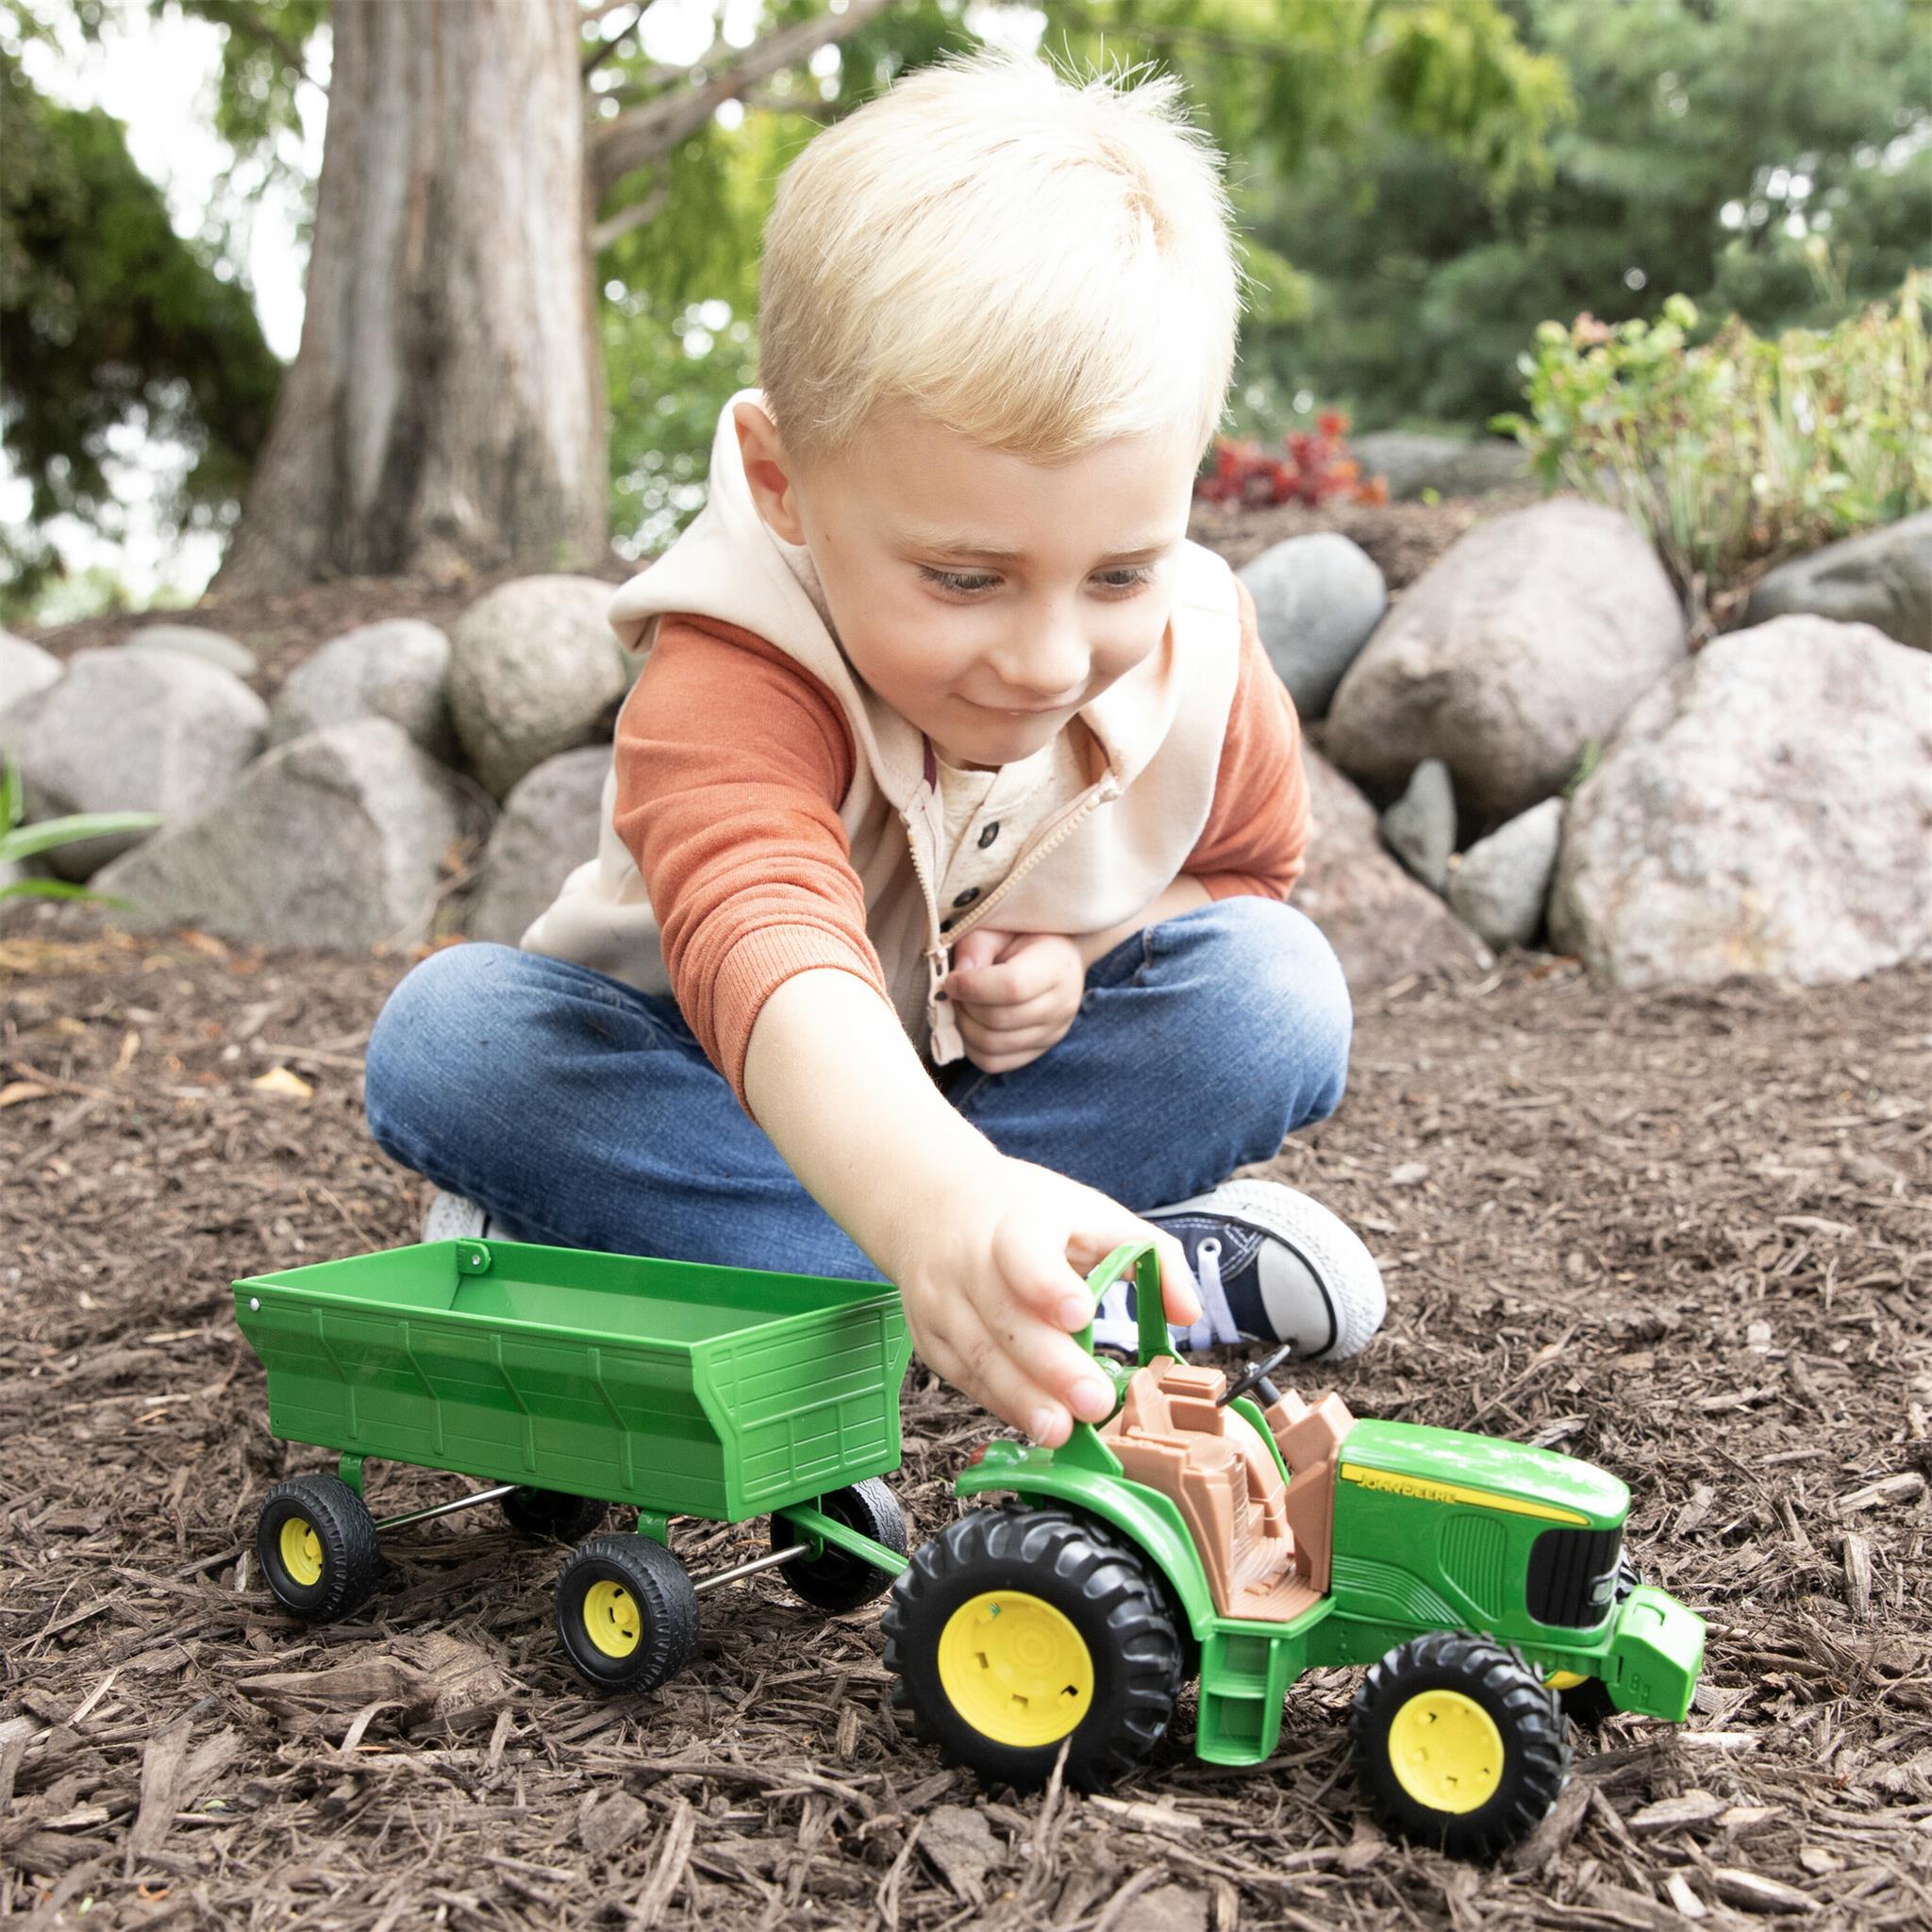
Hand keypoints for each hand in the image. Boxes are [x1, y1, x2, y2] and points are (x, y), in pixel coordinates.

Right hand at [886, 1152, 1200, 1447]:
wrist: (934, 1206)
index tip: (1079, 1314)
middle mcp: (969, 1261)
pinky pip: (966, 1377)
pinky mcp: (931, 1337)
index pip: (1024, 1253)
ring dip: (1022, 1399)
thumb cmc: (1027, 1214)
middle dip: (1050, 1365)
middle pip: (1007, 1317)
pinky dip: (1001, 1403)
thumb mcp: (1091, 1214)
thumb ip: (1150, 1254)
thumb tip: (1187, 1313)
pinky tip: (1034, 1423)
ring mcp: (943, 1302)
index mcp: (1015, 1223)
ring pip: (982, 1356)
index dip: (1048, 1284)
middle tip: (1092, 1402)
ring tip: (1061, 1432)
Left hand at [944, 928, 1085, 1073]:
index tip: (952, 978)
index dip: (972, 986)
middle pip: (999, 1020)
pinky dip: (972, 1048)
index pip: (1012, 986)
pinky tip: (970, 1024)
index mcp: (1057, 966)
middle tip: (953, 991)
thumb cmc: (1024, 936)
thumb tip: (958, 978)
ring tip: (962, 1006)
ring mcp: (1053, 1033)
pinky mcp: (1039, 1051)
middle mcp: (1062, 1004)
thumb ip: (977, 946)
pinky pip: (995, 1063)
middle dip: (965, 1006)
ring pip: (993, 1046)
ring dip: (964, 1028)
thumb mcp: (1001, 927)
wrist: (1058, 956)